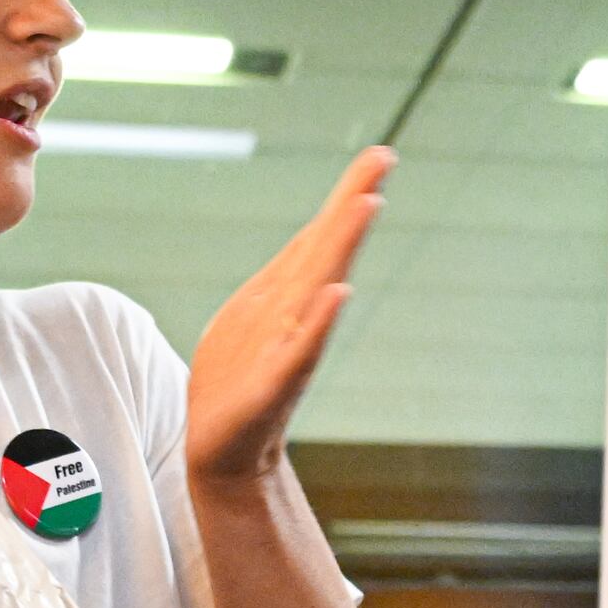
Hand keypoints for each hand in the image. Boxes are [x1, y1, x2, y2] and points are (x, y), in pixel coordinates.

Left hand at [183, 149, 388, 487]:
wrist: (222, 452)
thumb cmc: (237, 382)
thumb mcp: (251, 315)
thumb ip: (283, 276)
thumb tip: (312, 233)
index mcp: (286, 295)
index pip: (320, 235)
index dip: (348, 194)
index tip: (380, 154)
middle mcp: (295, 315)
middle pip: (327, 249)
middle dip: (353, 202)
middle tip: (384, 158)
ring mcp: (287, 350)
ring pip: (317, 288)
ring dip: (342, 245)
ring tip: (366, 203)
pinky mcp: (272, 389)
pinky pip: (299, 352)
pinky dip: (319, 323)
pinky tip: (338, 294)